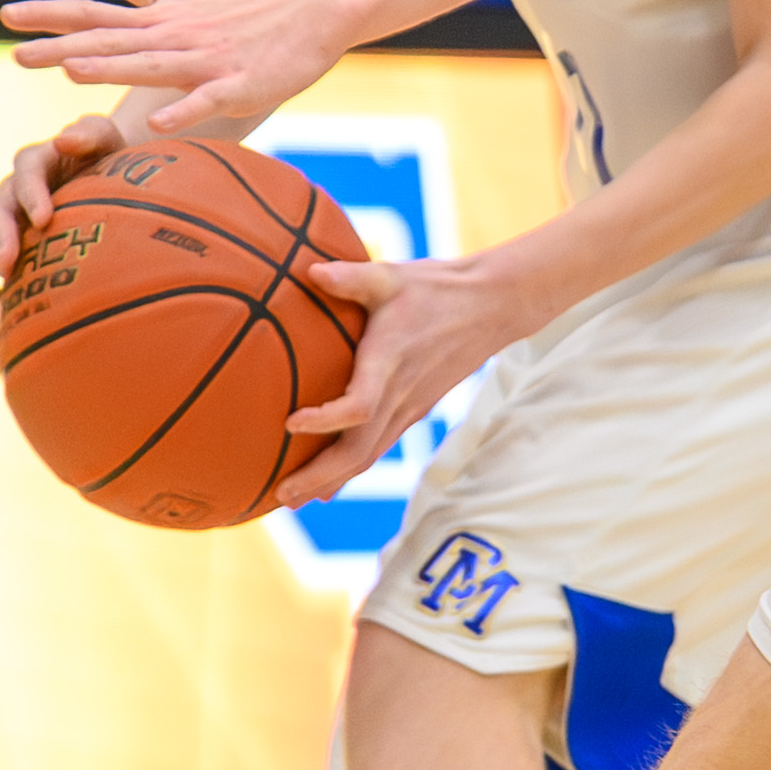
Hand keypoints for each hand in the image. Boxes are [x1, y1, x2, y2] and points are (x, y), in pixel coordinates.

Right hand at [0, 110, 122, 299]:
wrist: (106, 188)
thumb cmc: (110, 162)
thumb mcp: (106, 140)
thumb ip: (91, 133)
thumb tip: (62, 141)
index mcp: (39, 161)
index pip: (27, 169)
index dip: (31, 194)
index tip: (44, 219)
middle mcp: (15, 187)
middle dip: (1, 234)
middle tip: (9, 262)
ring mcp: (4, 216)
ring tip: (4, 279)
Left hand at [1, 0, 356, 135]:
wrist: (309, 10)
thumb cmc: (238, 8)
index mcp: (156, 16)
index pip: (93, 14)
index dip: (49, 16)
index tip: (5, 18)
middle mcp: (174, 34)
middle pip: (110, 41)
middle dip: (62, 48)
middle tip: (16, 56)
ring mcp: (205, 60)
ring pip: (152, 65)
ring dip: (113, 68)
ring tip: (71, 73)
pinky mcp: (239, 84)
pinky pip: (208, 100)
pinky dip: (185, 110)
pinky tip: (160, 123)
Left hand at [280, 248, 513, 493]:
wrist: (491, 307)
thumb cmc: (436, 287)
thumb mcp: (391, 275)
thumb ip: (350, 276)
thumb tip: (309, 270)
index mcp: (390, 362)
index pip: (359, 405)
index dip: (325, 419)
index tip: (289, 422)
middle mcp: (400, 395)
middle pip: (359, 451)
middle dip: (319, 476)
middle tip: (279, 494)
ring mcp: (408, 408)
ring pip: (368, 457)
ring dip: (331, 481)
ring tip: (292, 499)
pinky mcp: (413, 411)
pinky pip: (378, 448)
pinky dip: (351, 469)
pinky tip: (329, 485)